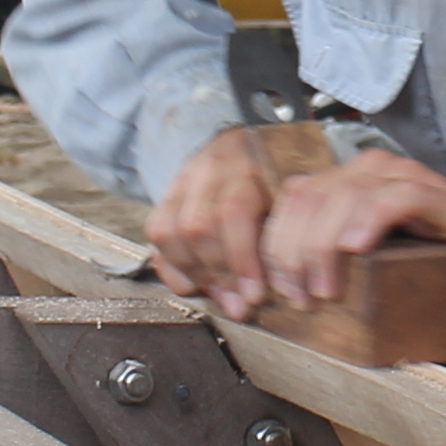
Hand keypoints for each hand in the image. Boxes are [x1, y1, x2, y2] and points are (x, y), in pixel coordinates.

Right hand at [147, 129, 285, 318]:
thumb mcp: (289, 189)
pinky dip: (173, 269)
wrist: (239, 140)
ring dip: (195, 275)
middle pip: (197, 228)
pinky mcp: (163, 199)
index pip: (232, 212)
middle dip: (219, 275)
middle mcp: (205, 172)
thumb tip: (290, 281)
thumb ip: (286, 227)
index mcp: (243, 165)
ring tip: (221, 298)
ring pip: (168, 233)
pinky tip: (198, 286)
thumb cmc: (274, 173)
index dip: (241, 260)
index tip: (255, 296)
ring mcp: (178, 184)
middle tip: (240, 306)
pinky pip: (156, 238)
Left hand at [259, 151, 445, 317]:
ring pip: (344, 196)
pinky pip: (395, 198)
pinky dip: (369, 220)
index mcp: (354, 183)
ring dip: (323, 245)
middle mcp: (377, 171)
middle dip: (291, 251)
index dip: (274, 242)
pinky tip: (356, 248)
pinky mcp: (443, 198)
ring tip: (324, 289)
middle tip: (298, 297)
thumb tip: (284, 288)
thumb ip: (336, 258)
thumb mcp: (377, 261)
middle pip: (311, 197)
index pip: (295, 197)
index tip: (272, 289)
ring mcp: (410, 180)